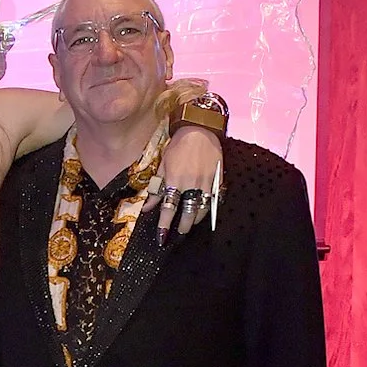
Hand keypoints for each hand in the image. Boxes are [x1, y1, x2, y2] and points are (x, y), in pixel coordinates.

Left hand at [149, 125, 222, 241]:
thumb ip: (156, 188)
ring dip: (196, 218)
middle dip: (184, 226)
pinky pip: (215, 199)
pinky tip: (205, 210)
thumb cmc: (178, 146)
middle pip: (188, 212)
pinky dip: (210, 207)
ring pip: (203, 208)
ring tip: (191, 223)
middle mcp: (191, 184)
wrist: (200, 129)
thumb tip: (147, 207)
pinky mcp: (218, 179)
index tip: (162, 236)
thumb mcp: (162, 165)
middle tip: (180, 231)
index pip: (169, 208)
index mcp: (175, 180)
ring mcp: (207, 182)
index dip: (165, 224)